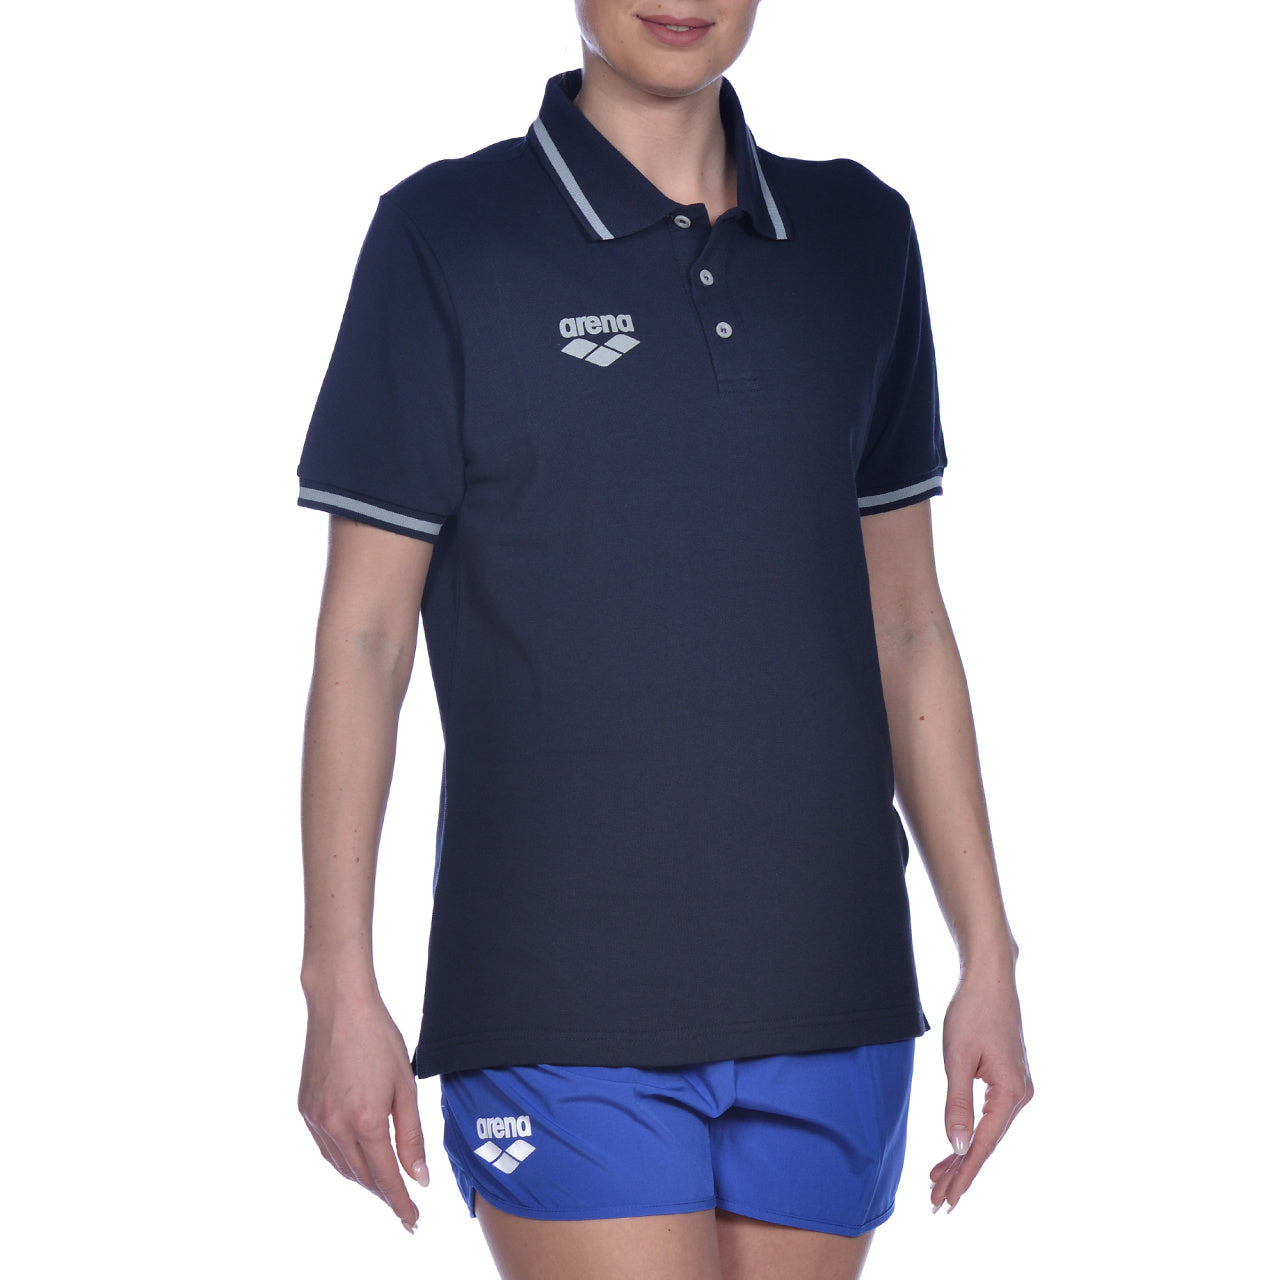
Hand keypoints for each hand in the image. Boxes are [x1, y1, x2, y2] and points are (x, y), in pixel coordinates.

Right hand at [298, 983, 430, 1232]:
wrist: (339, 1005)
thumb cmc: (379, 1038)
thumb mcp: (405, 1085)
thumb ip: (411, 1135)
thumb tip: (418, 1176)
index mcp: (365, 1120)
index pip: (385, 1178)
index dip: (400, 1203)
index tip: (412, 1221)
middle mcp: (335, 1126)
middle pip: (362, 1176)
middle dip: (384, 1194)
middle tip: (404, 1206)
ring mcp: (316, 1119)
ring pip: (342, 1166)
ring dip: (364, 1180)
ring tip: (384, 1185)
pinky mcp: (305, 1108)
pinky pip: (326, 1148)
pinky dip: (343, 1160)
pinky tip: (358, 1158)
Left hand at [928, 962, 1032, 1213]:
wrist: (989, 978)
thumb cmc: (972, 1011)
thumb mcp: (958, 1058)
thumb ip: (958, 1104)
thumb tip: (959, 1147)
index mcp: (1012, 1093)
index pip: (984, 1145)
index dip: (964, 1175)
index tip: (946, 1201)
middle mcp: (1021, 1095)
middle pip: (987, 1144)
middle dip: (961, 1173)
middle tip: (935, 1202)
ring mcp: (1017, 1089)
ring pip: (987, 1133)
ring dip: (964, 1157)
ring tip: (938, 1182)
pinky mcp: (1008, 1081)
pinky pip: (989, 1118)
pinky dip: (971, 1135)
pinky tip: (956, 1149)